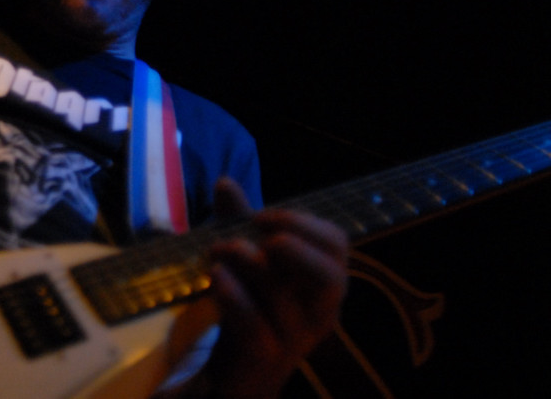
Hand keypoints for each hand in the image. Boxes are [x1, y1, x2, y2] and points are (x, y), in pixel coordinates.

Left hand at [200, 177, 348, 397]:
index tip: (262, 216)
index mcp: (322, 282)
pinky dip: (235, 295)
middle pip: (331, 276)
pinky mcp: (264, 357)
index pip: (336, 245)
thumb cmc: (251, 305)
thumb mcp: (246, 259)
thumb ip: (238, 223)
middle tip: (265, 236)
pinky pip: (255, 323)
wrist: (234, 371)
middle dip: (299, 248)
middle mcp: (318, 310)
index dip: (302, 224)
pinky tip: (216, 274)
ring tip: (217, 247)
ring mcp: (294, 337)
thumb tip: (224, 181)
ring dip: (246, 262)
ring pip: (283, 296)